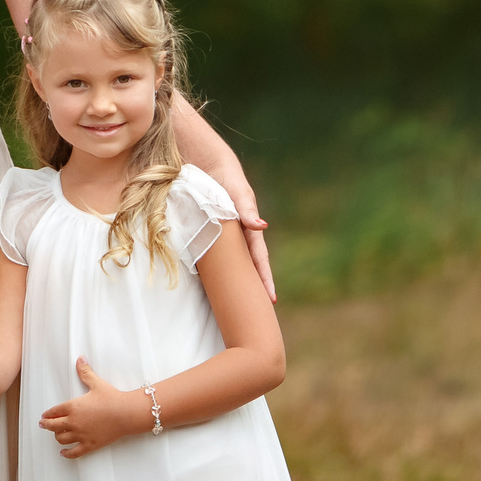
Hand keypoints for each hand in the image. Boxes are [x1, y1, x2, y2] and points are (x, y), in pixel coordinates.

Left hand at [39, 357, 139, 459]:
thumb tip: (80, 358)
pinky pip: (74, 452)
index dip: (47, 414)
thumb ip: (85, 372)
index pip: (54, 411)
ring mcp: (81, 435)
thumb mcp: (96, 383)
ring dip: (57, 437)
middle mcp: (74, 422)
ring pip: (61, 439)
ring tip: (56, 435)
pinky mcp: (90, 444)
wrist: (126, 413)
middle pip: (53, 426)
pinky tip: (63, 453)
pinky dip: (67, 454)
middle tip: (43, 424)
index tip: (43, 416)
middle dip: (46, 425)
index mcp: (73, 406)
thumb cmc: (111, 398)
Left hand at [213, 173, 274, 301]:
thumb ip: (247, 209)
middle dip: (255, 288)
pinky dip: (219, 273)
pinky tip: (215, 286)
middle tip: (260, 312)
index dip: (265, 279)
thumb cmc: (227, 179)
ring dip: (238, 284)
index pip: (260, 260)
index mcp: (249, 231)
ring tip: (240, 305)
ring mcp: (226, 239)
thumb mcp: (238, 192)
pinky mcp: (211, 236)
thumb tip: (262, 226)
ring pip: (234, 266)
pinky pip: (215, 258)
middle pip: (249, 268)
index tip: (272, 299)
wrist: (208, 167)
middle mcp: (239, 238)